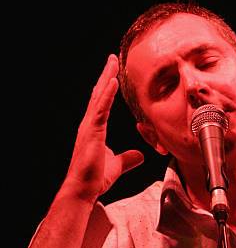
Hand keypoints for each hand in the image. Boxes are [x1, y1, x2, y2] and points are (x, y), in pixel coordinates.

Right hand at [65, 54, 143, 201]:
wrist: (83, 189)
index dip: (107, 88)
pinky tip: (113, 81)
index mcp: (94, 130)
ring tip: (113, 62)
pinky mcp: (93, 131)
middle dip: (106, 76)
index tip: (113, 74)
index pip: (101, 104)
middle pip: (98, 95)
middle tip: (112, 59)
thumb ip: (127, 159)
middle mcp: (89, 124)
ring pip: (99, 97)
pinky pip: (101, 108)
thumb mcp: (116, 166)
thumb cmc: (95, 179)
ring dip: (106, 78)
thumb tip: (139, 156)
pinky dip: (107, 94)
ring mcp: (89, 127)